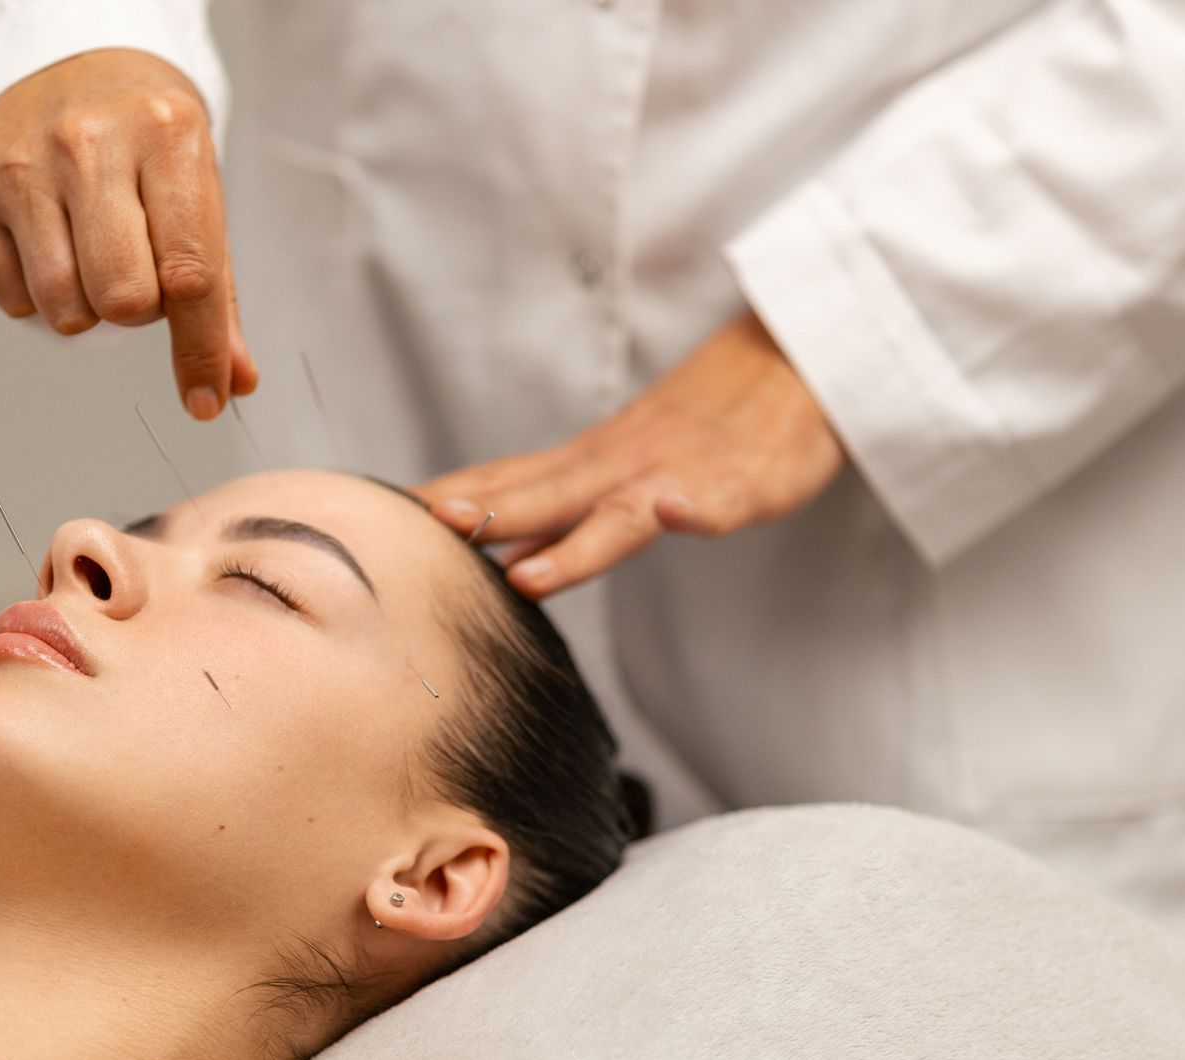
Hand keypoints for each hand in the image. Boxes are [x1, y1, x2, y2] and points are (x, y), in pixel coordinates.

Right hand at [0, 49, 258, 419]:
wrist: (79, 64)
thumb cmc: (150, 142)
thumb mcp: (199, 196)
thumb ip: (218, 295)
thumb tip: (231, 381)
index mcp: (166, 138)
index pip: (190, 274)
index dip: (200, 351)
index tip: (205, 400)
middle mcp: (89, 143)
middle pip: (123, 299)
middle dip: (137, 311)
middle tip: (138, 273)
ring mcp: (23, 163)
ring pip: (63, 307)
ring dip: (87, 309)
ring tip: (93, 258)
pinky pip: (11, 298)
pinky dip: (36, 297)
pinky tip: (50, 247)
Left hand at [410, 313, 845, 597]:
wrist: (801, 359)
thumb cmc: (715, 418)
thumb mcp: (629, 453)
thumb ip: (569, 495)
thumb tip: (502, 548)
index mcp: (596, 462)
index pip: (510, 480)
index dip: (450, 499)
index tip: (383, 515)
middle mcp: (626, 464)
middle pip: (546, 495)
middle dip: (485, 515)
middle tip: (423, 530)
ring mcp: (684, 472)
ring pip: (622, 513)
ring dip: (573, 542)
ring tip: (528, 574)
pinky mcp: (747, 482)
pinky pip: (721, 499)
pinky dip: (695, 509)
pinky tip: (675, 515)